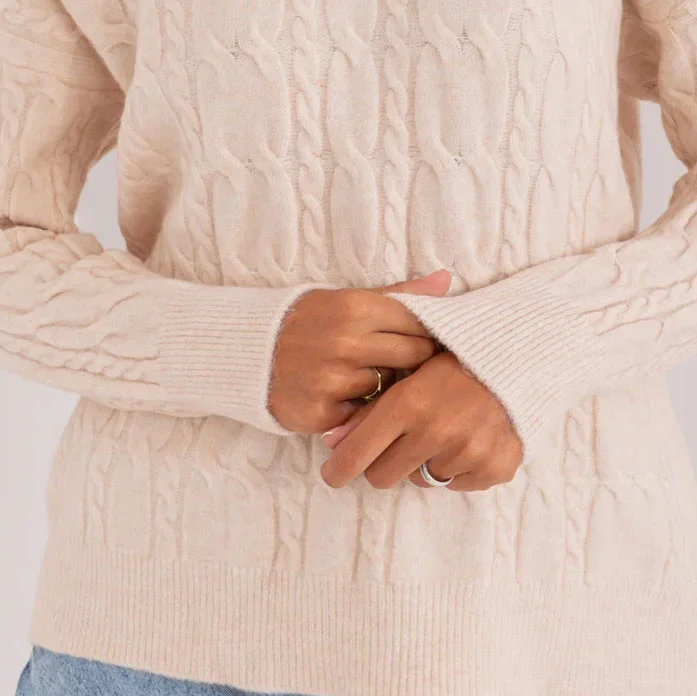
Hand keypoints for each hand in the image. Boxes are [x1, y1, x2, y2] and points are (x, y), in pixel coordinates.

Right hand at [266, 270, 452, 434]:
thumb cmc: (310, 322)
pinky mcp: (323, 413)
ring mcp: (334, 380)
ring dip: (386, 387)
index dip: (428, 333)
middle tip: (401, 361)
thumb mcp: (349, 299)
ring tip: (364, 376)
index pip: (420, 323)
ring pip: (391, 388)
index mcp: (356, 308)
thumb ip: (400, 294)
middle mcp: (346, 343)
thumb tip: (447, 280)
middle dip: (415, 361)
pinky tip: (343, 397)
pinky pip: (364, 415)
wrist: (250, 354)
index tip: (425, 339)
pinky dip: (359, 409)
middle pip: (414, 357)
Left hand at [318, 349, 523, 491]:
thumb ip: (369, 410)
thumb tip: (332, 443)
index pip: (357, 456)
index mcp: (409, 404)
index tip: (333, 474)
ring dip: (425, 462)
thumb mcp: (407, 374)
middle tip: (397, 443)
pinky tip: (468, 437)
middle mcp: (437, 431)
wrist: (518, 359)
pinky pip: (457, 484)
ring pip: (421, 480)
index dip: (339, 469)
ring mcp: (467, 453)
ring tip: (444, 429)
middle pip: (381, 477)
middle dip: (382, 463)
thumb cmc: (454, 362)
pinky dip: (458, 468)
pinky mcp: (493, 468)